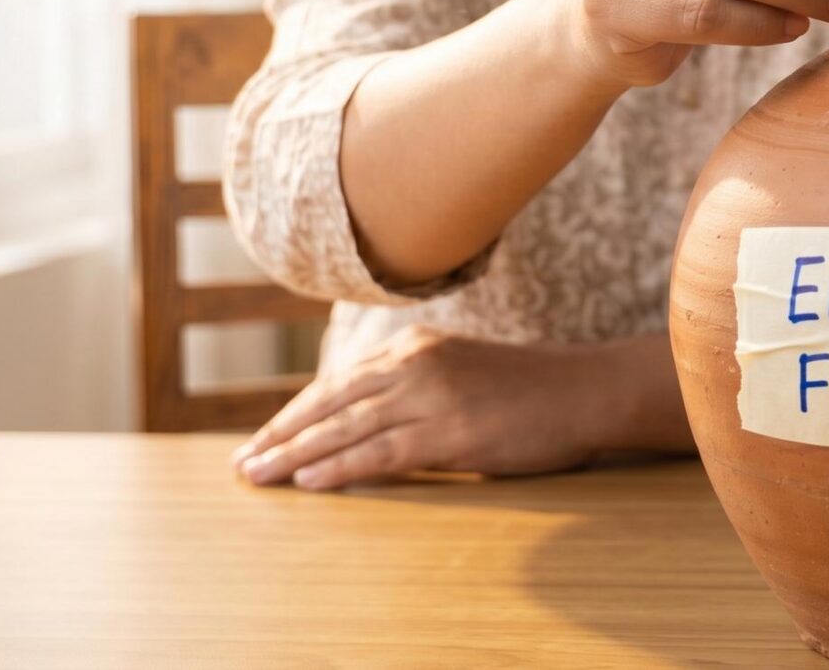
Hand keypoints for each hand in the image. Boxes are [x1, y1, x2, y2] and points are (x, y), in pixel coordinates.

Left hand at [231, 328, 688, 490]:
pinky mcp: (449, 432)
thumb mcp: (462, 371)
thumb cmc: (530, 389)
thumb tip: (368, 421)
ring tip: (259, 476)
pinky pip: (380, 453)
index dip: (295, 413)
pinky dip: (338, 468)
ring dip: (294, 454)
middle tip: (243, 463)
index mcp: (415, 347)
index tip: (263, 438)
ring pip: (344, 428)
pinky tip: (308, 481)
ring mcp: (431, 397)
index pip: (338, 383)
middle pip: (329, 403)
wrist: (585, 390)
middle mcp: (415, 365)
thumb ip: (415, 386)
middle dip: (279, 434)